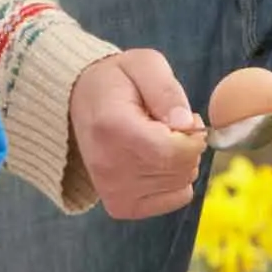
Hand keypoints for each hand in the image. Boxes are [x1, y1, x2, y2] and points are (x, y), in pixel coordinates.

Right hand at [71, 51, 202, 219]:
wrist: (78, 101)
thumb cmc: (116, 81)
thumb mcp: (144, 65)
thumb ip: (167, 90)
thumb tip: (186, 124)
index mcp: (113, 128)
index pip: (174, 152)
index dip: (193, 135)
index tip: (183, 117)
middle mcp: (109, 167)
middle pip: (181, 169)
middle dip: (187, 145)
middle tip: (166, 124)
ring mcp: (112, 191)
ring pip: (181, 183)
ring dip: (180, 160)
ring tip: (156, 139)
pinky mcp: (120, 206)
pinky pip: (175, 199)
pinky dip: (175, 180)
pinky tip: (154, 159)